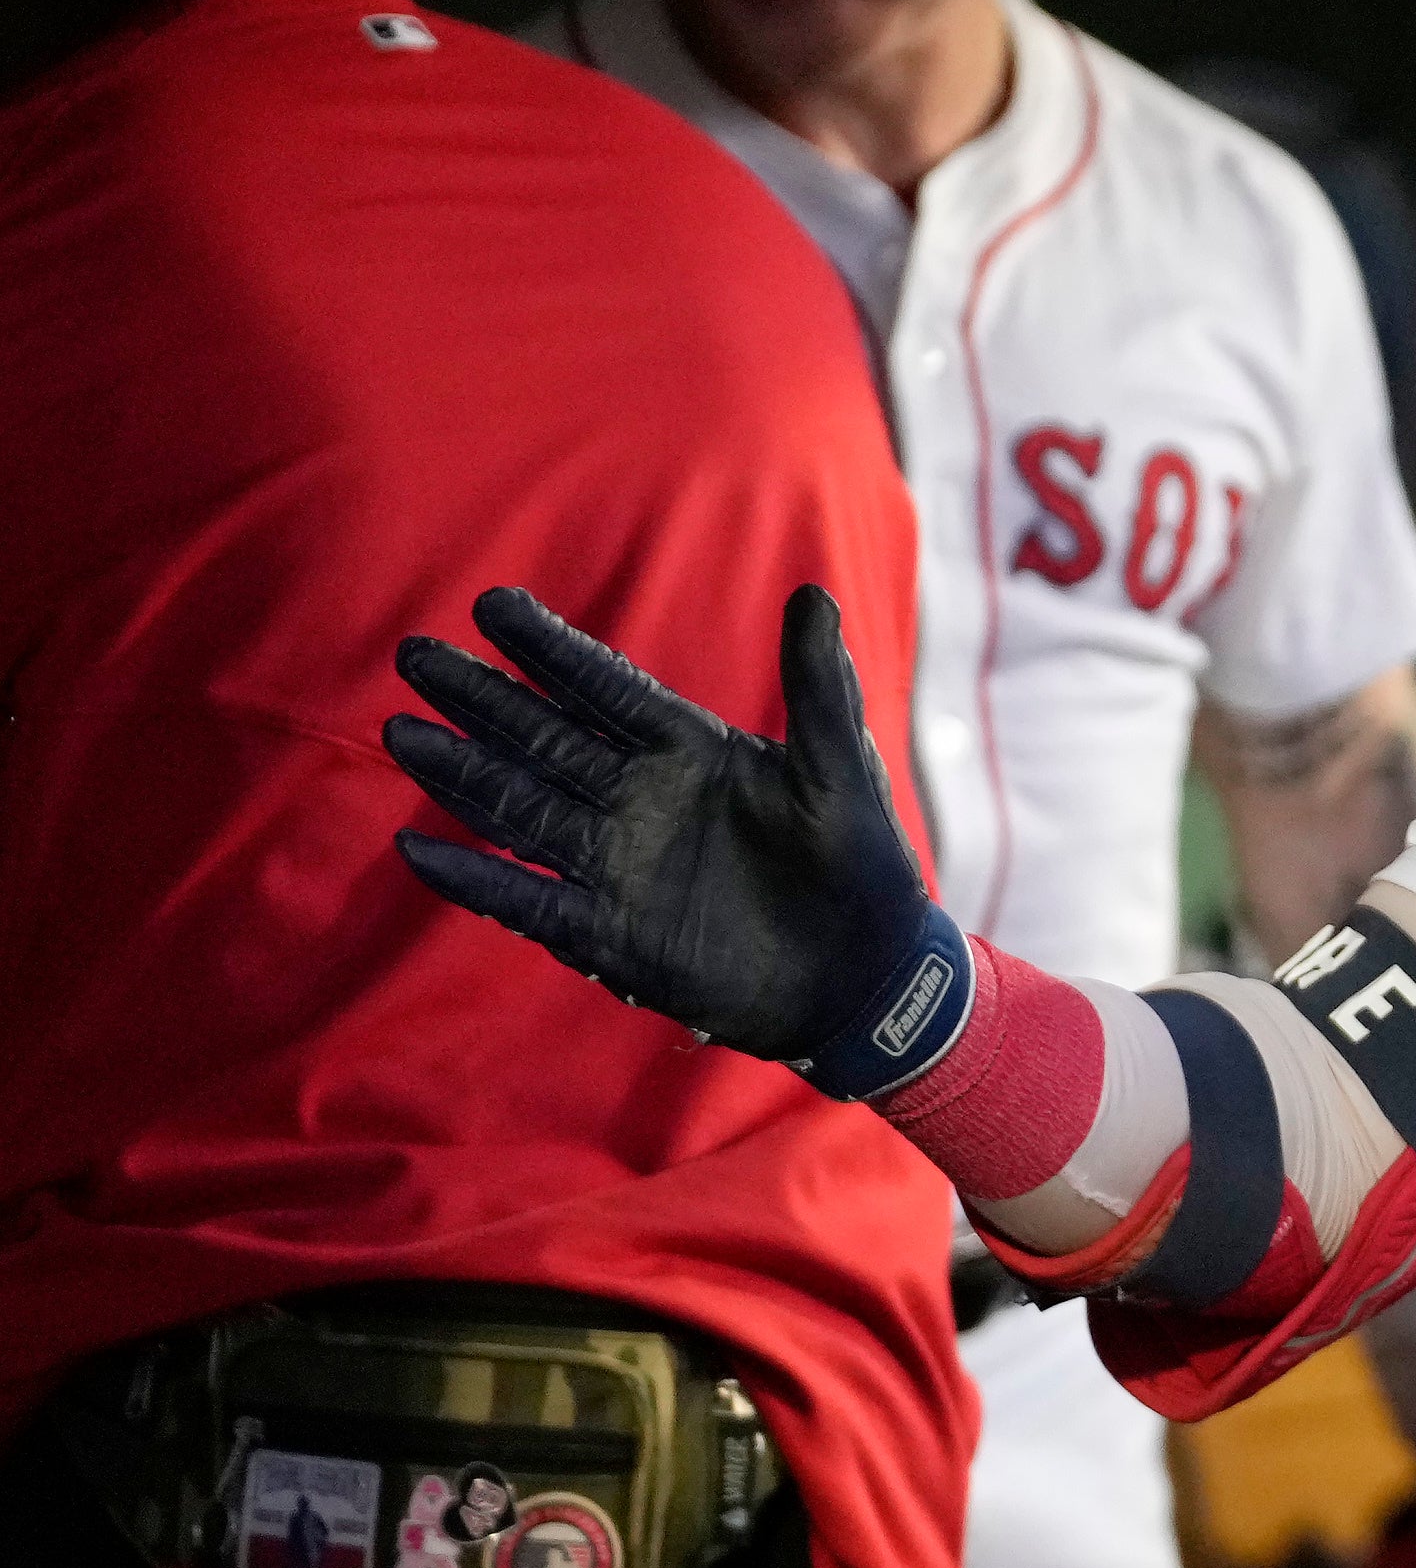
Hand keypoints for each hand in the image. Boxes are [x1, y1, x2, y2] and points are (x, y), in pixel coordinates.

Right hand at [386, 585, 969, 1095]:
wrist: (862, 972)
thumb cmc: (860, 862)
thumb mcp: (840, 768)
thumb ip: (817, 687)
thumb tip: (813, 595)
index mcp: (691, 752)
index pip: (605, 688)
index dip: (550, 649)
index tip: (491, 605)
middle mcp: (641, 800)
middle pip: (544, 739)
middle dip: (482, 700)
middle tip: (414, 655)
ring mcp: (620, 864)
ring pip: (522, 810)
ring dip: (463, 775)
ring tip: (401, 733)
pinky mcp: (613, 933)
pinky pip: (529, 901)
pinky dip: (476, 880)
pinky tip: (417, 851)